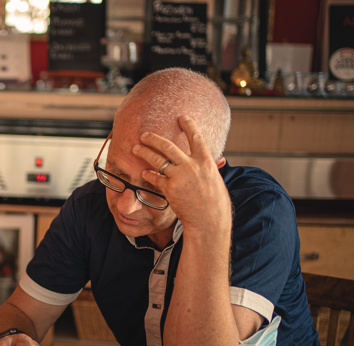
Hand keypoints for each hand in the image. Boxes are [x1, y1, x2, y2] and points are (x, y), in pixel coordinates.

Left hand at [136, 115, 231, 234]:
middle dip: (154, 138)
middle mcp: (192, 166)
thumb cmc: (215, 203)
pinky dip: (148, 174)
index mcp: (206, 162)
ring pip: (157, 160)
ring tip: (135, 148)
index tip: (182, 117)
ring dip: (144, 152)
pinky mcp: (170, 188)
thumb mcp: (216, 180)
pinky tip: (142, 173)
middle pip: (169, 146)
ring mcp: (180, 176)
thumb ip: (212, 168)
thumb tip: (218, 159)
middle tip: (144, 134)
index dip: (189, 126)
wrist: (209, 220)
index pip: (197, 138)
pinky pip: (155, 178)